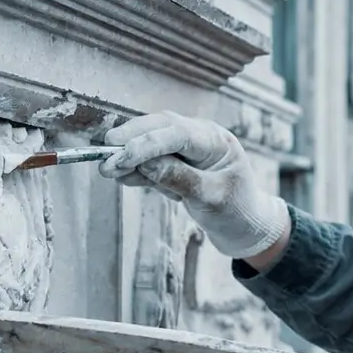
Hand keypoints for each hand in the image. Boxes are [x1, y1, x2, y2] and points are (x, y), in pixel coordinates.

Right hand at [99, 112, 290, 259]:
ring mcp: (187, 147)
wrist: (246, 225)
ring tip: (107, 170)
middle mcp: (201, 136)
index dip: (147, 142)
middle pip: (160, 127)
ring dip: (129, 154)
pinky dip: (136, 168)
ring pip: (151, 141)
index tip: (122, 155)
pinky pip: (151, 161)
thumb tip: (144, 163)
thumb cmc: (236, 211)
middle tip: (106, 154)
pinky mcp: (176, 162)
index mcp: (216, 141)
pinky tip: (122, 177)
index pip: (178, 133)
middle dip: (131, 139)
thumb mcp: (211, 199)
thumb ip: (180, 179)